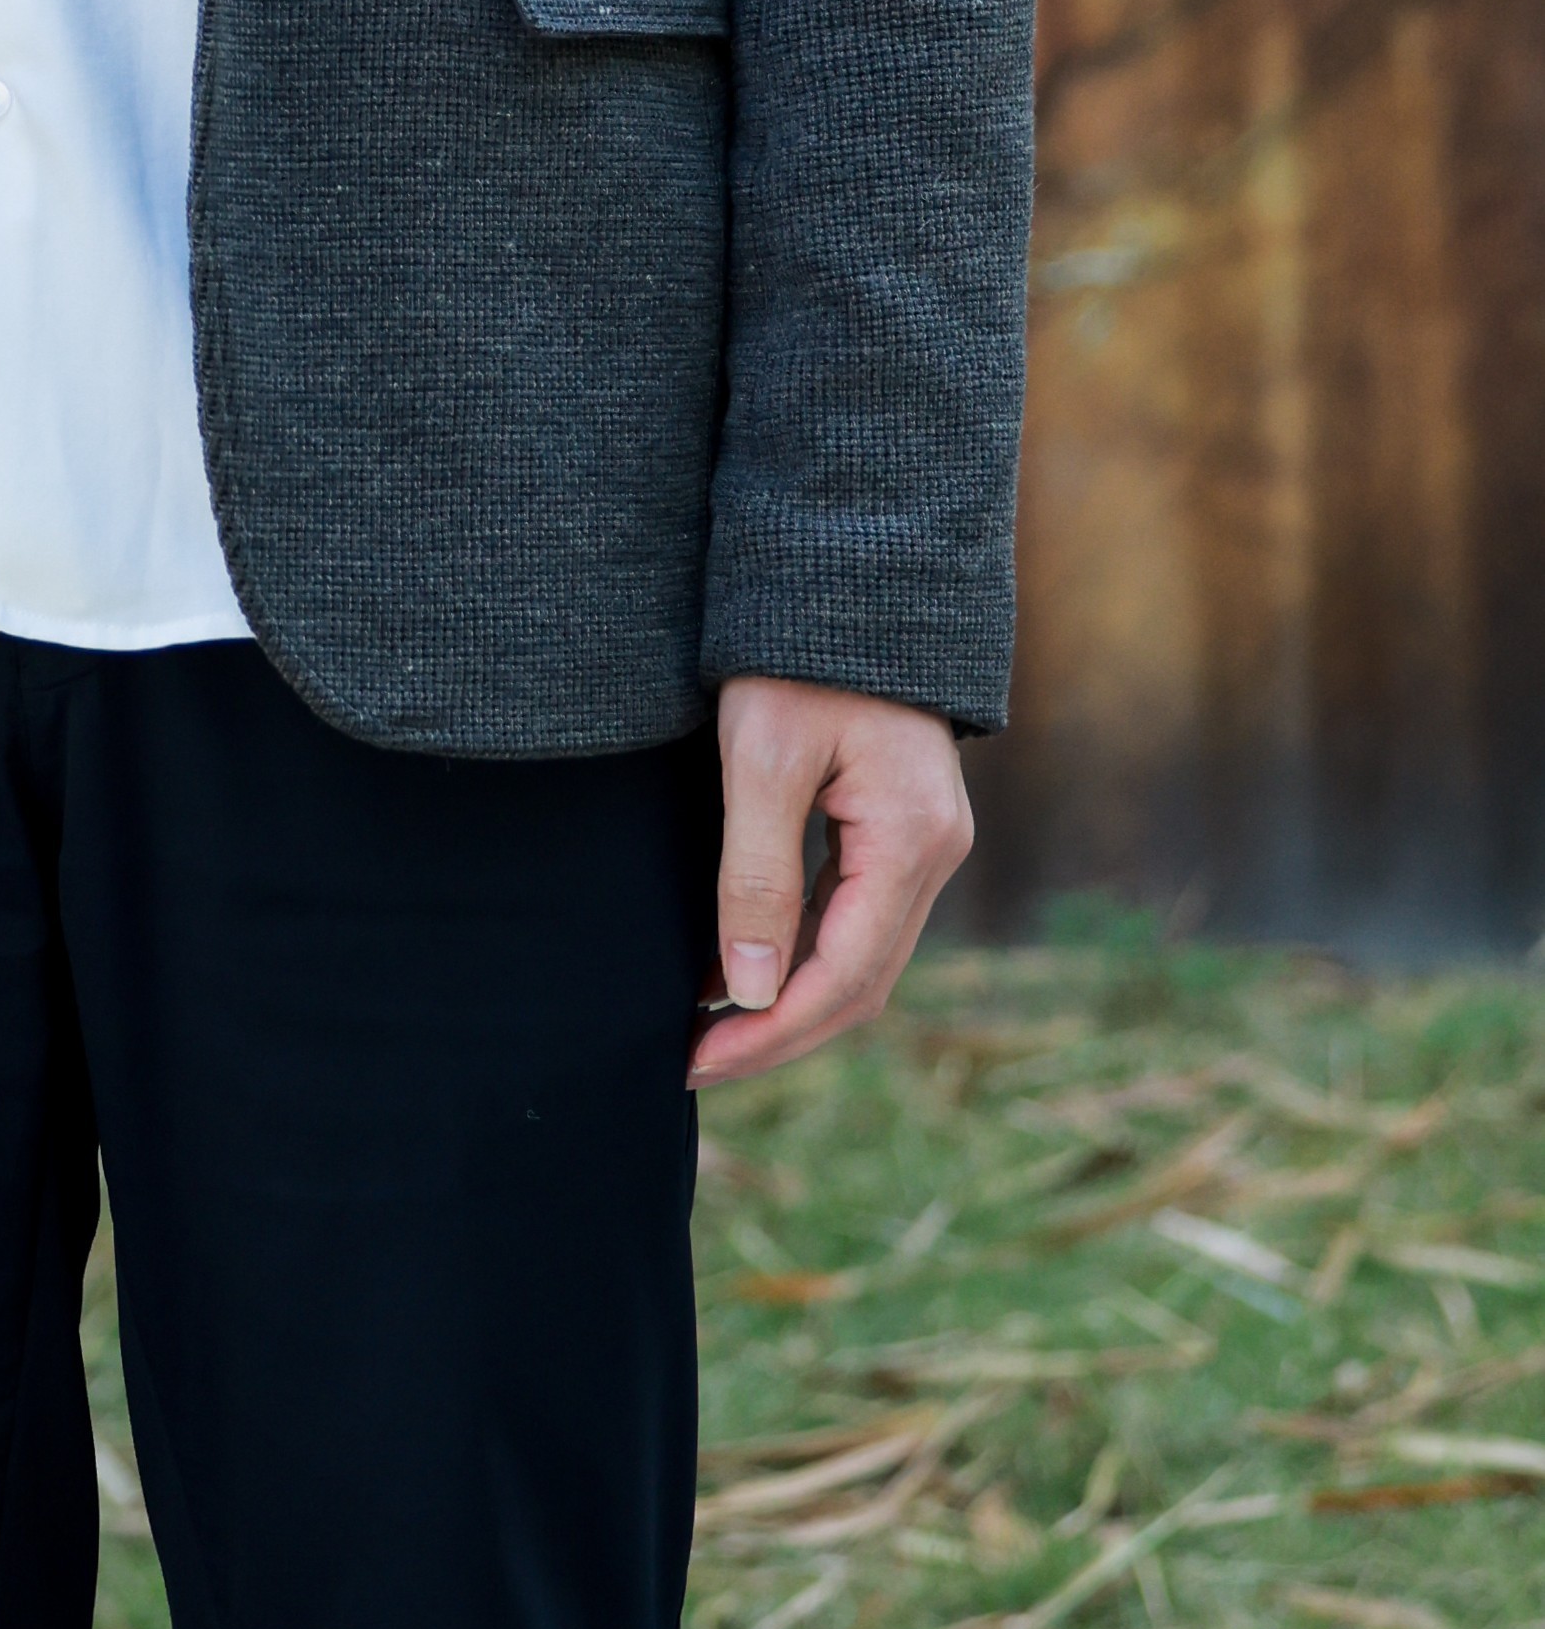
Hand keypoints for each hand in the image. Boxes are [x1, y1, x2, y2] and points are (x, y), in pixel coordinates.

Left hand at [686, 676, 972, 1088]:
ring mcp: (925, 837)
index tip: (697, 1059)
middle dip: (779, 1030)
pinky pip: (856, 912)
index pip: (843, 976)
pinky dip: (801, 950)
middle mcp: (934, 850)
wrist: (841, 569)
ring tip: (706, 1024)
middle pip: (861, 980)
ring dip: (789, 997)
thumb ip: (756, 877)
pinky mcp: (900, 823)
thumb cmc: (794, 656)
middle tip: (694, 1059)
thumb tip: (748, 992)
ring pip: (860, 953)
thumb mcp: (761, 761)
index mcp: (912, 840)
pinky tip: (740, 963)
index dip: (772, 1031)